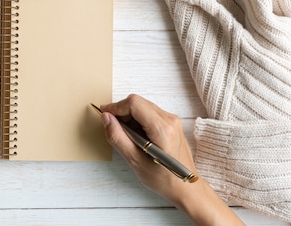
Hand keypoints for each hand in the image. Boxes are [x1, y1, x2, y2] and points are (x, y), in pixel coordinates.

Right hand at [100, 94, 242, 225]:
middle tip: (113, 128)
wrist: (186, 187)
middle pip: (138, 102)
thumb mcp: (135, 161)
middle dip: (122, 112)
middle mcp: (170, 120)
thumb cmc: (164, 179)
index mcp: (162, 129)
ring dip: (130, 117)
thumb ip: (118, 137)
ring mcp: (172, 120)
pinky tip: (137, 137)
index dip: (116, 107)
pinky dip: (138, 120)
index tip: (105, 115)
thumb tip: (106, 118)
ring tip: (127, 137)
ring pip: (143, 106)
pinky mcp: (172, 123)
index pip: (134, 103)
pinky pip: (150, 113)